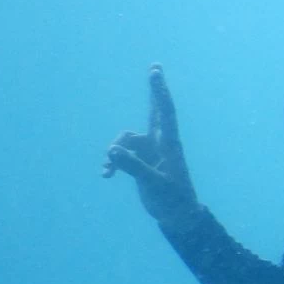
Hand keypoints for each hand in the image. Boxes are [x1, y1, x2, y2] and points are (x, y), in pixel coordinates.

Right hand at [105, 65, 201, 225]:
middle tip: (156, 67)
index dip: (158, 92)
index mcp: (170, 144)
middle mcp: (160, 143)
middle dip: (154, 91)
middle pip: (154, 111)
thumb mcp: (154, 184)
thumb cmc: (173, 200)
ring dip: (114, 151)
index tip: (155, 73)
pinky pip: (120, 154)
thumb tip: (112, 150)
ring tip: (108, 169)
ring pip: (126, 139)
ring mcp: (150, 152)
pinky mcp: (140, 162)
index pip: (164, 113)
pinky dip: (112, 162)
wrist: (177, 215)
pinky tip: (106, 175)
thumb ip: (133, 166)